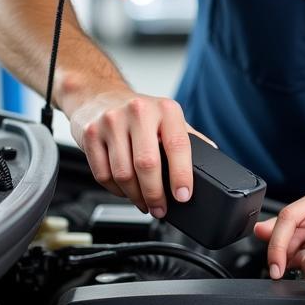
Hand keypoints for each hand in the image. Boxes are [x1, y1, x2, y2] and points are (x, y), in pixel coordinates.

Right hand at [69, 87, 207, 217]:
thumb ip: (189, 137)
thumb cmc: (140, 112)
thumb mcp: (168, 117)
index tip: (183, 196)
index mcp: (166, 109)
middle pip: (147, 164)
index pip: (178, 146)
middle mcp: (139, 112)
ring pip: (123, 173)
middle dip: (155, 194)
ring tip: (144, 204)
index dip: (181, 175)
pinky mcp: (90, 134)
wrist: (99, 95)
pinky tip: (125, 191)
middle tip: (161, 209)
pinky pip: (103, 174)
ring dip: (136, 197)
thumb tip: (213, 157)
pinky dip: (116, 190)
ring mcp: (112, 122)